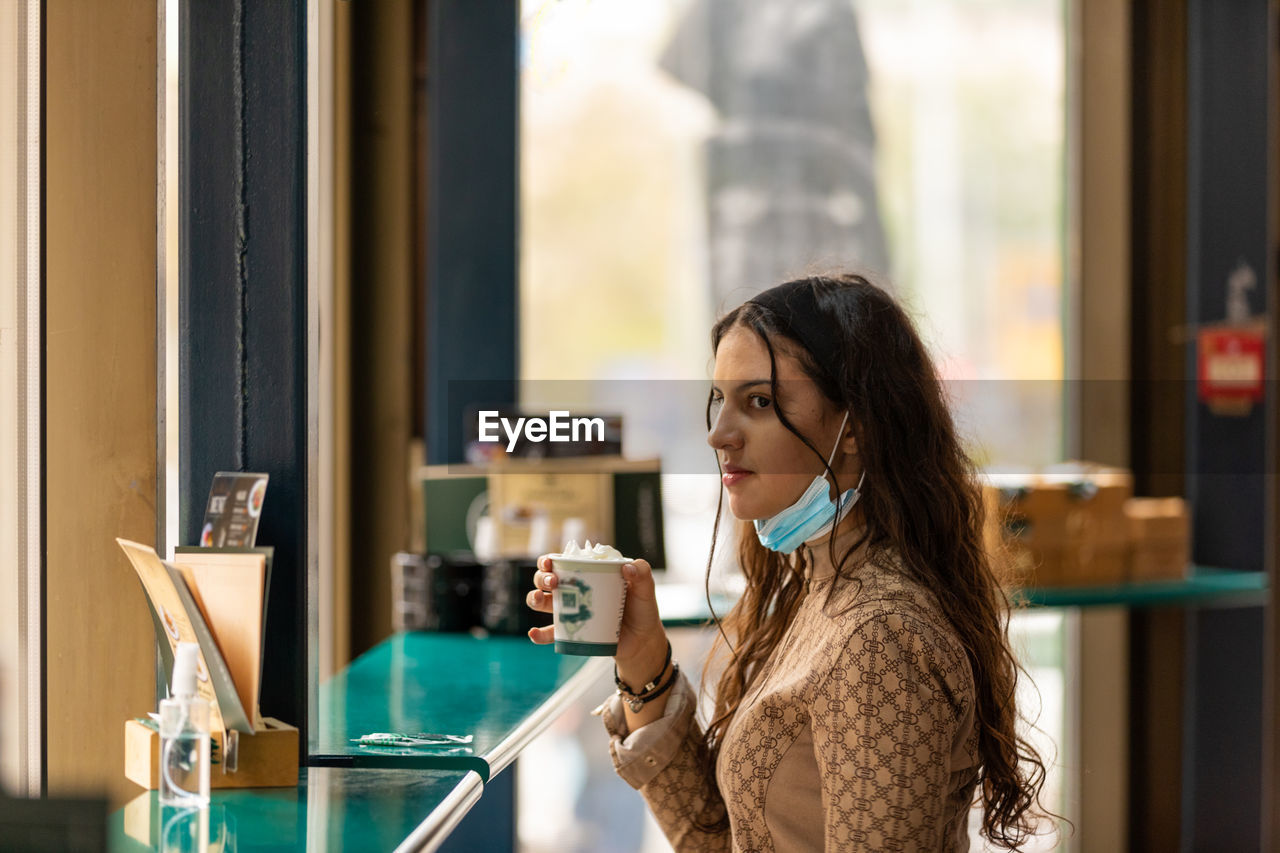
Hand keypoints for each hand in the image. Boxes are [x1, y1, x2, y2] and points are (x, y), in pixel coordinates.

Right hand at [526, 555, 669, 682]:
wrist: (642, 640)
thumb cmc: (641, 609)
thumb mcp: (645, 589)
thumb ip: (642, 573)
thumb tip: (627, 567)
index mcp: (587, 575)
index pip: (562, 562)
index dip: (549, 560)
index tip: (550, 562)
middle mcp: (573, 591)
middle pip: (546, 579)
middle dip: (542, 578)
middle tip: (553, 582)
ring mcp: (570, 612)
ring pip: (542, 602)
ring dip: (535, 598)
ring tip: (540, 600)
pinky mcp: (570, 632)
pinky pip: (550, 633)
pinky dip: (539, 634)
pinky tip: (534, 633)